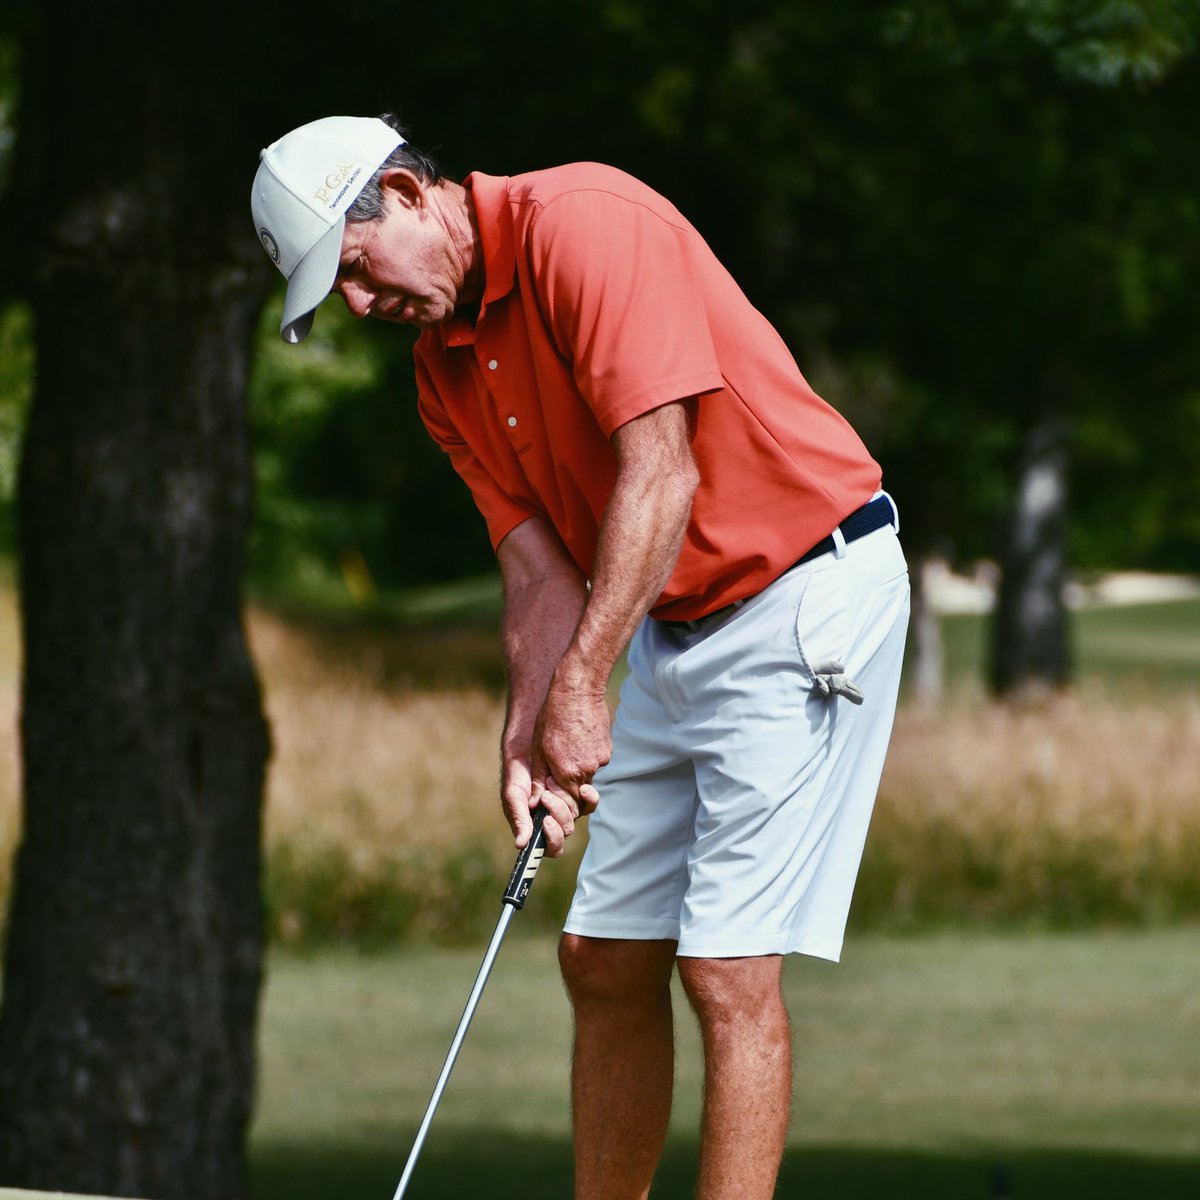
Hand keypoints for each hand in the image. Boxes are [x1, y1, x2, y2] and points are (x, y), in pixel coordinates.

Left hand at [531, 666, 608, 849]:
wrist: (577, 690)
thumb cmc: (552, 717)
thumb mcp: (538, 749)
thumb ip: (539, 778)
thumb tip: (535, 802)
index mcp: (568, 773)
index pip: (568, 803)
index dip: (559, 801)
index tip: (550, 792)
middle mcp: (588, 769)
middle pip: (580, 793)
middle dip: (570, 788)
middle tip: (558, 769)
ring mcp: (601, 759)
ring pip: (588, 775)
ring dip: (577, 768)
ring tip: (566, 745)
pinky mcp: (607, 748)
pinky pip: (596, 760)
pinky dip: (585, 755)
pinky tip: (576, 738)